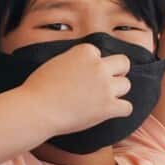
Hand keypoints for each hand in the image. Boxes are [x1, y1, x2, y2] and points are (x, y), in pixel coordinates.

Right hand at [18, 44, 133, 135]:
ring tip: (102, 99)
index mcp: (85, 52)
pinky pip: (128, 107)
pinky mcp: (108, 107)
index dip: (92, 64)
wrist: (37, 109)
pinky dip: (121, 110)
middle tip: (106, 82)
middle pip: (123, 63)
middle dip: (117, 72)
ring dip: (117, 92)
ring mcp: (105, 86)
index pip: (99, 53)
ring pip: (126, 85)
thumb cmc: (38, 88)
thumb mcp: (56, 62)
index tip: (83, 74)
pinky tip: (111, 112)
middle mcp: (99, 66)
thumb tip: (83, 67)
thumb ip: (75, 60)